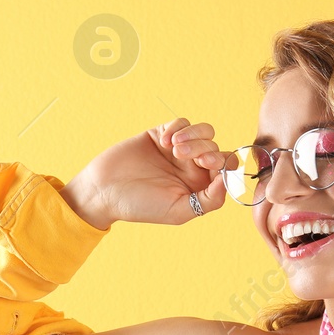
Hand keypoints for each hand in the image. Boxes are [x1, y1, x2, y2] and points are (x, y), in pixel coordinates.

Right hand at [62, 117, 228, 227]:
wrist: (105, 190)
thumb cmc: (141, 206)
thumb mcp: (179, 211)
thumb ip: (209, 200)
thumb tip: (228, 181)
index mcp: (200, 186)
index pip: (225, 168)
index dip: (223, 162)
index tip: (207, 165)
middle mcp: (192, 167)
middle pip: (215, 147)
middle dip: (204, 149)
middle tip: (182, 156)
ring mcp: (177, 149)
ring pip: (203, 132)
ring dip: (193, 136)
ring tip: (173, 148)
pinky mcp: (161, 134)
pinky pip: (182, 123)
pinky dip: (177, 128)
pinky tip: (163, 142)